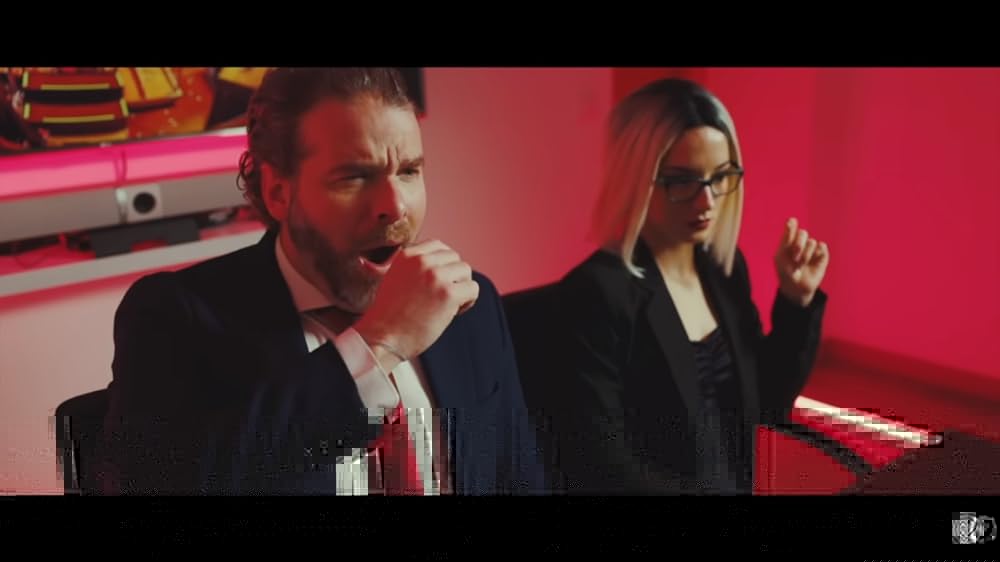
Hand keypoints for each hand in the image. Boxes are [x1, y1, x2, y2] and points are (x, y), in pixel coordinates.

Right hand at [353, 239, 478, 370]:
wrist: (383, 338)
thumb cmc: (389, 316)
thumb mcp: (394, 278)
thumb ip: (414, 266)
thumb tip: (442, 264)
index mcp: (407, 255)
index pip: (439, 246)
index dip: (443, 265)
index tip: (436, 283)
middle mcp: (422, 261)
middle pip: (455, 258)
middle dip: (453, 277)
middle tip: (442, 298)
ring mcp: (436, 276)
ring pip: (466, 271)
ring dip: (461, 288)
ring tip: (447, 305)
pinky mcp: (448, 294)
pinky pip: (473, 289)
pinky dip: (468, 301)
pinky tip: (453, 312)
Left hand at [774, 217, 828, 306]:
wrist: (796, 288)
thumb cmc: (785, 272)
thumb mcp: (781, 256)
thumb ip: (786, 239)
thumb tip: (791, 219)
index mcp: (789, 241)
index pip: (791, 226)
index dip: (791, 224)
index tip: (791, 222)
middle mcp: (801, 242)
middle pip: (803, 233)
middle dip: (798, 244)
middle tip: (794, 257)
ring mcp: (812, 248)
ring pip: (812, 242)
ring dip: (805, 255)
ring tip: (800, 264)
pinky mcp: (822, 255)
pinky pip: (822, 247)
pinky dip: (817, 254)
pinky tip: (812, 262)